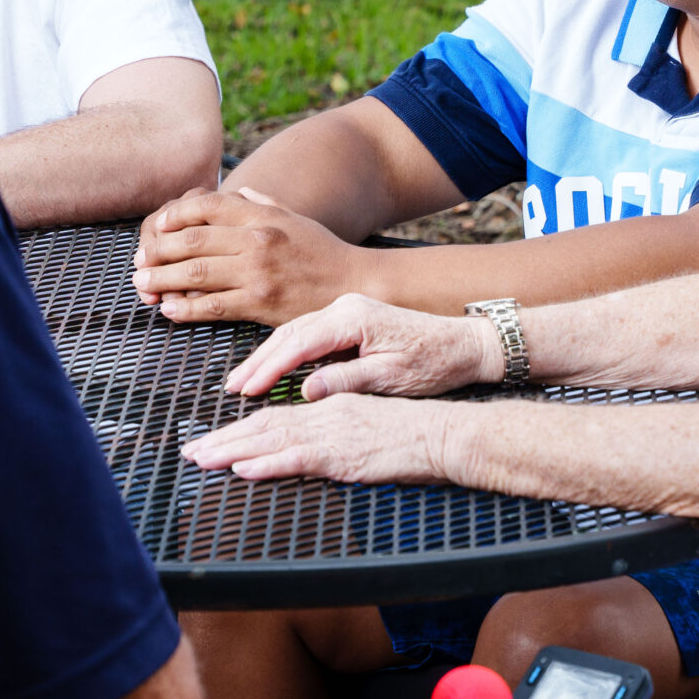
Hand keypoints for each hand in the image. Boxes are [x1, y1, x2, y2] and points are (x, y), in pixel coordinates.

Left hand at [133, 186, 366, 324]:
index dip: (172, 216)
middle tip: (138, 261)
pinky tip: (169, 309)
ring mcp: (258, 272)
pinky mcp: (262, 304)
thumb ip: (262, 204)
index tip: (156, 228)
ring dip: (162, 279)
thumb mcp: (293, 218)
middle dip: (157, 251)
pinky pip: (214, 306)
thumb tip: (236, 195)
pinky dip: (186, 308)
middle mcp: (257, 239)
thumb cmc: (321, 251)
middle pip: (191, 241)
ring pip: (196, 273)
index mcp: (260, 215)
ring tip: (142, 284)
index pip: (204, 206)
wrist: (356, 283)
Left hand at [181, 395, 464, 483]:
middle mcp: (325, 414)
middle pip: (264, 425)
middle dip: (223, 440)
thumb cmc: (414, 434)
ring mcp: (334, 433)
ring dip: (232, 451)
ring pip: (272, 439)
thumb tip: (305, 445)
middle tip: (190, 452)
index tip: (212, 442)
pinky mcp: (345, 454)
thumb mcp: (367, 425)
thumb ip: (335, 431)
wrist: (446, 434)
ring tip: (201, 460)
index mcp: (329, 405)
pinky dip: (268, 463)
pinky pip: (299, 458)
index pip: (275, 416)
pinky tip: (243, 470)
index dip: (240, 429)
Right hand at [226, 292, 501, 400]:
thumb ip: (347, 381)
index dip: (269, 369)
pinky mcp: (350, 316)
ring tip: (244, 380)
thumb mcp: (392, 377)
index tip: (246, 390)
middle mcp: (345, 307)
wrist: (465, 343)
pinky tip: (272, 366)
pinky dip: (286, 350)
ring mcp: (346, 308)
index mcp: (353, 318)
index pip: (298, 343)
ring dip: (268, 356)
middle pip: (288, 333)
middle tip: (233, 387)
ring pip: (294, 331)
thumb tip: (307, 392)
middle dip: (258, 361)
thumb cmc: (434, 362)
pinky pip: (307, 331)